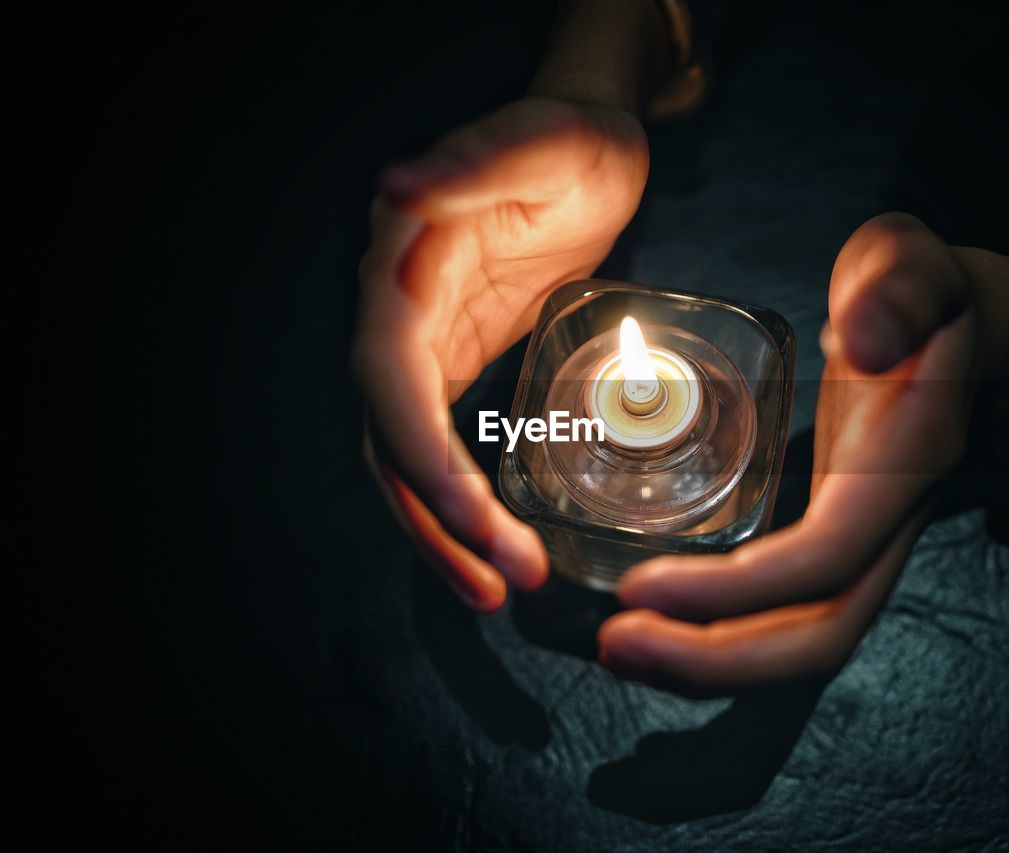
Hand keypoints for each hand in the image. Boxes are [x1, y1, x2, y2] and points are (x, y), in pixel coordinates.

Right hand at [353, 97, 648, 612]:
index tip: (474, 518)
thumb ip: (470, 164)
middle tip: (503, 583)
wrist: (590, 147)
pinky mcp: (463, 362)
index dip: (424, 457)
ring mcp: (431, 345)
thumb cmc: (567, 139)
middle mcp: (403, 317)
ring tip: (501, 589)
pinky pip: (448, 447)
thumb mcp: (537, 140)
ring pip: (413, 460)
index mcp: (405, 269)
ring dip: (447, 532)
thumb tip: (397, 187)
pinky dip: (466, 502)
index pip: (392, 383)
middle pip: (395, 442)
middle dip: (440, 520)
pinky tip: (500, 543)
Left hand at [597, 213, 1008, 694]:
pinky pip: (784, 613)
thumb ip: (897, 286)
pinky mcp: (834, 541)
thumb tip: (863, 336)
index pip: (828, 557)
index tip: (643, 585)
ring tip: (620, 649)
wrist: (957, 327)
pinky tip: (654, 621)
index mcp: (904, 463)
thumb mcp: (910, 262)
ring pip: (804, 641)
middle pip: (821, 636)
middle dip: (717, 660)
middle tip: (614, 643)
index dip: (738, 590)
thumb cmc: (919, 292)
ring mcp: (864, 541)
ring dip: (711, 664)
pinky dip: (720, 633)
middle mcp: (890, 522)